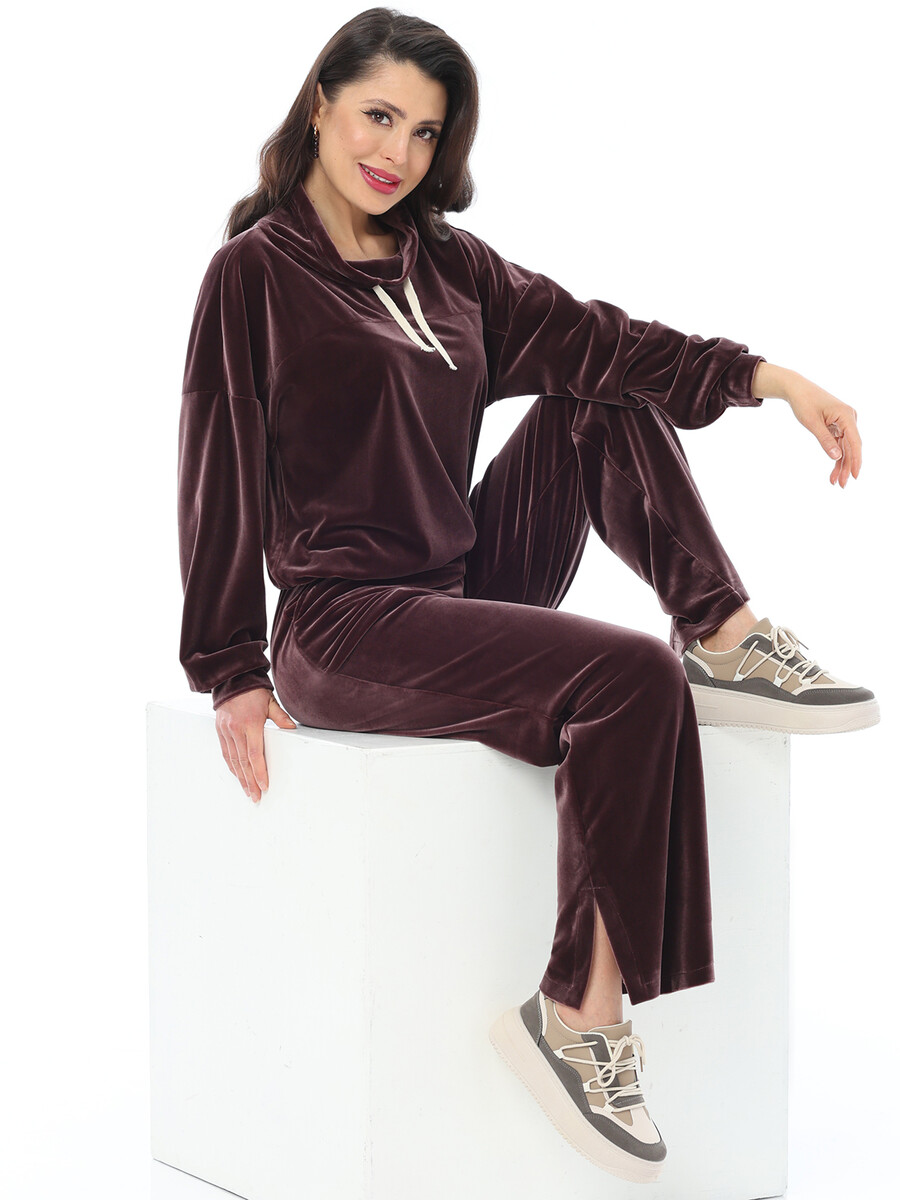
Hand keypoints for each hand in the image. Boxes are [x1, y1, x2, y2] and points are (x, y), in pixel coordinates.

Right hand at [215, 688, 296, 802]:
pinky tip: (237, 775)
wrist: (231, 679)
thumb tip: (292, 729)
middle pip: (243, 762)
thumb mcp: (270, 701)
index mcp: (251, 723)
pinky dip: (231, 766)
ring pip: (233, 760)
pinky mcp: (219, 730)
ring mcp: (226, 730)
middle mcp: (236, 729)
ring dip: (240, 778)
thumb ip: (280, 717)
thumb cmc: (253, 690)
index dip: (259, 772)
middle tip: (256, 797)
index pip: (255, 754)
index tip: (264, 786)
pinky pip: (225, 752)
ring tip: (247, 791)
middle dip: (250, 781)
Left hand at [783, 374, 861, 486]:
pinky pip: (840, 443)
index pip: (855, 441)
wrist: (797, 389)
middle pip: (851, 447)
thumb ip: (825, 440)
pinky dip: (836, 456)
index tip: (855, 475)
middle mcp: (849, 418)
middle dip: (846, 467)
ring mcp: (844, 422)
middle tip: (841, 485)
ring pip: (845, 447)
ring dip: (840, 464)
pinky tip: (833, 471)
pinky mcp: (838, 425)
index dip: (856, 460)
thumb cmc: (803, 402)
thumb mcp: (812, 423)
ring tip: (835, 482)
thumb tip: (837, 457)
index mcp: (846, 415)